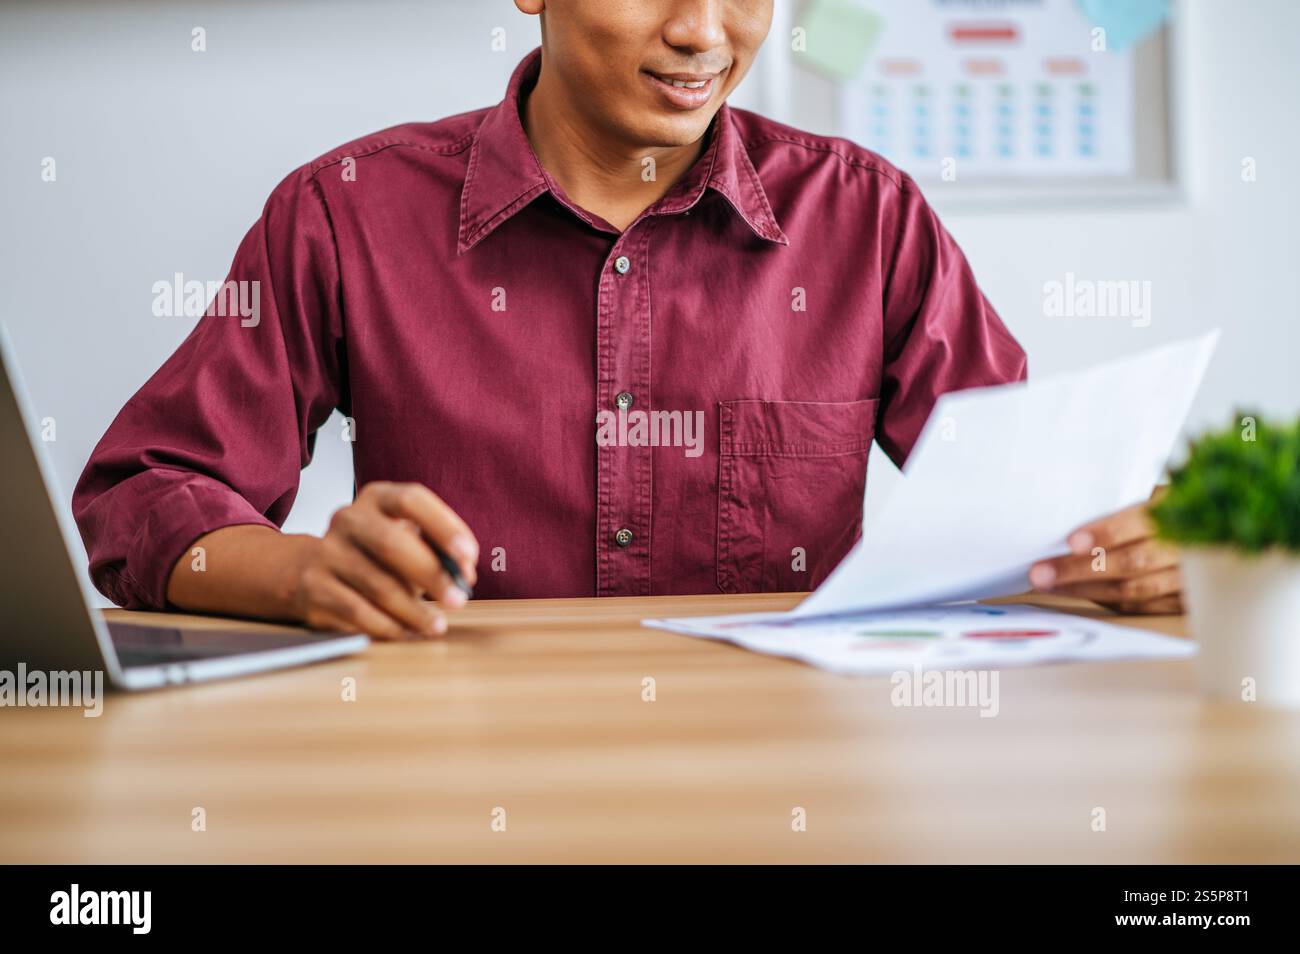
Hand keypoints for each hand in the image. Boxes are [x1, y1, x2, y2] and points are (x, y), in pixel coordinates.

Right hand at [289, 481, 478, 638]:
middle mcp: (349, 519)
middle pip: (391, 543)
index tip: (469, 557)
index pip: (412, 500)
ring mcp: (327, 552)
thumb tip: (462, 574)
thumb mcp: (403, 537)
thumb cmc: (374, 553)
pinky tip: (407, 632)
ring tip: (437, 625)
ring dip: (413, 611)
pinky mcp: (314, 587)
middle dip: (431, 575)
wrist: (306, 566)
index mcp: (378, 498)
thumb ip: (434, 549)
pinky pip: (357, 612)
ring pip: (376, 585)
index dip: (444, 527)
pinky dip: (388, 626)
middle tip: (458, 600)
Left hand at [1028, 501, 1181, 614]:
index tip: (1072, 542)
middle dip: (1080, 569)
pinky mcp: (1188, 602)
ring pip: (1135, 589)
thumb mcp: (1159, 496)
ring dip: (1087, 589)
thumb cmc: (1178, 509)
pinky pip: (1144, 606)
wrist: (1221, 532)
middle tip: (1041, 573)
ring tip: (1049, 586)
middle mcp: (1189, 547)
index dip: (1106, 533)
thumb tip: (1070, 518)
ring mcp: (1192, 579)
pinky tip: (1079, 594)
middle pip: (1131, 562)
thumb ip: (1126, 507)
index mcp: (1181, 511)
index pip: (1140, 522)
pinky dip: (1109, 602)